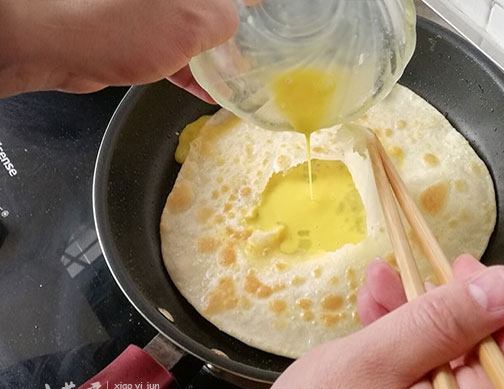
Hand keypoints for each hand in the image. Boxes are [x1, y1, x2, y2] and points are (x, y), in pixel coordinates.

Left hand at [0, 0, 237, 99]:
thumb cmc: (120, 24)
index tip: (271, 25)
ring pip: (195, 31)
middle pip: (215, 10)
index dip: (254, 9)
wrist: (59, 44)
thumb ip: (226, 20)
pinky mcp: (137, 31)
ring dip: (216, 58)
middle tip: (257, 58)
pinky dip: (192, 71)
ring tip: (237, 81)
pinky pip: (175, 50)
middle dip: (237, 35)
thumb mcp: (193, 20)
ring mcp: (151, 9)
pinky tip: (208, 92)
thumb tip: (234, 28)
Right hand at [243, 255, 503, 388]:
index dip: (498, 299)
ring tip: (379, 287)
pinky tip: (379, 319)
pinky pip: (441, 384)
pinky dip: (414, 349)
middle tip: (417, 274)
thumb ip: (440, 323)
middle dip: (453, 306)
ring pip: (464, 365)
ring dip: (425, 320)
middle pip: (497, 357)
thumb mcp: (371, 363)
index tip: (460, 266)